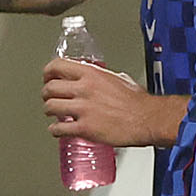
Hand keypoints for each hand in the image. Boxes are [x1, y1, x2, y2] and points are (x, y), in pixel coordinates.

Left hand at [42, 59, 176, 148]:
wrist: (149, 119)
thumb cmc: (138, 102)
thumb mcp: (118, 79)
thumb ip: (100, 78)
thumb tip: (92, 80)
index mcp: (92, 74)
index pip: (57, 66)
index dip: (48, 72)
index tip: (47, 77)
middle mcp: (85, 89)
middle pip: (50, 88)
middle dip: (46, 94)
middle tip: (49, 98)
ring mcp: (83, 109)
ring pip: (50, 107)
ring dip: (49, 111)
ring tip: (54, 114)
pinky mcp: (84, 128)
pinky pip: (58, 128)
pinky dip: (54, 130)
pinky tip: (58, 130)